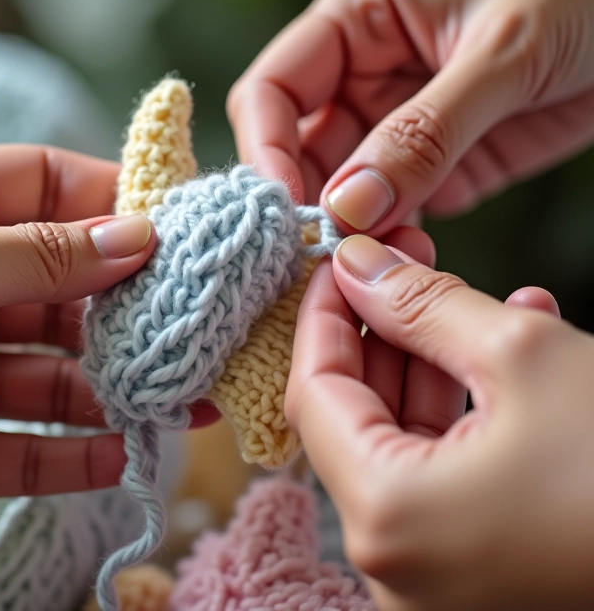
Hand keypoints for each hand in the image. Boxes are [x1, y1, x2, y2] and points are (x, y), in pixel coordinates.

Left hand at [0, 145, 160, 558]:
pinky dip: (72, 451)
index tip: (178, 222)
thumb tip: (137, 236)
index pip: (47, 185)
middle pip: (63, 284)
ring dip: (112, 387)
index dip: (113, 199)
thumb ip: (41, 255)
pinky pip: (23, 443)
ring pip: (54, 370)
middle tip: (192, 320)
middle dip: (125, 306)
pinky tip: (121, 453)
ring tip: (177, 396)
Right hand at [228, 0, 593, 231]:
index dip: (266, 150)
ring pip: (343, 188)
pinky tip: (404, 257)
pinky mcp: (436, 163)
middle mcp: (363, 72)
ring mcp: (398, 124)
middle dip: (305, 201)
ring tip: (365, 264)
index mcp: (357, 16)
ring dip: (348, 228)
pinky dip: (392, 238)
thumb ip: (423, 133)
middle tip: (319, 256)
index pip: (272, 90)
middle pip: (299, 148)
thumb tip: (346, 208)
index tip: (286, 210)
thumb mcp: (501, 50)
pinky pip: (394, 210)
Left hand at [286, 234, 593, 610]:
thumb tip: (358, 263)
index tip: (340, 260)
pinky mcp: (481, 576)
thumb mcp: (523, 355)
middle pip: (357, 415)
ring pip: (406, 440)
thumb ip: (421, 303)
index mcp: (387, 519)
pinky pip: (450, 475)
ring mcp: (438, 580)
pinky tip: (511, 347)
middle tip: (404, 259)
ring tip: (467, 295)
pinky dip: (468, 411)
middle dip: (384, 328)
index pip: (314, 393)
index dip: (322, 314)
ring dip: (435, 361)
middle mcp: (397, 567)